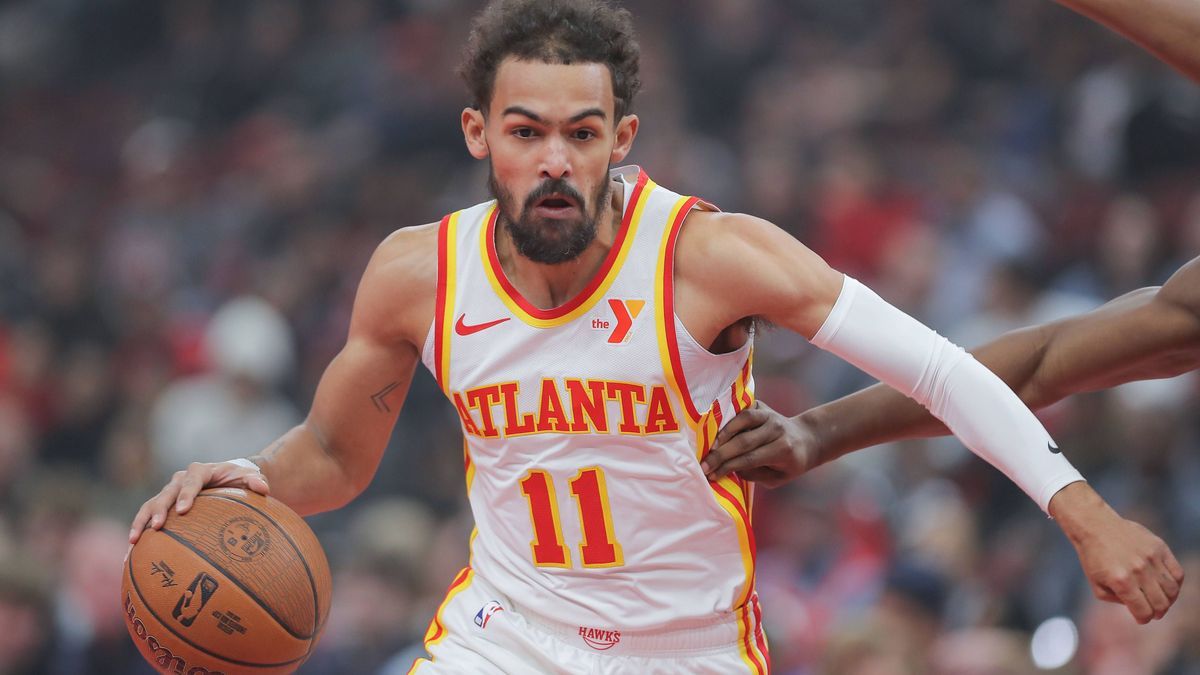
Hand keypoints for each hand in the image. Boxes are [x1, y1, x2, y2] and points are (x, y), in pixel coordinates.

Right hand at [128, 460, 269, 544]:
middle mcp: (180, 479)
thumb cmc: (238, 479)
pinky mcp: (163, 506)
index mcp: (199, 471)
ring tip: (134, 542)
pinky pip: (146, 518)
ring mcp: (169, 492)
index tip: (184, 510)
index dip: (186, 494)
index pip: (191, 481)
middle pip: (165, 494)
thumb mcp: (249, 477)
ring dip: (140, 522)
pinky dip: (138, 533)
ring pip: (150, 505)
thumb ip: (255, 480)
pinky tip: (130, 555)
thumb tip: (263, 487)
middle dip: (158, 510)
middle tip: (156, 527)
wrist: (227, 477)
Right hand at [699, 401, 818, 486]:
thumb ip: (754, 474)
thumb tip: (729, 467)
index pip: (750, 459)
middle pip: (743, 441)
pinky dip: (728, 420)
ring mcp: (769, 415)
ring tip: (709, 447)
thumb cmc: (788, 464)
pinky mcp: (762, 406)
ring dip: (722, 434)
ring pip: (742, 420)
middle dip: (720, 455)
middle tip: (703, 465)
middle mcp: (776, 429)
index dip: (728, 467)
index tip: (711, 475)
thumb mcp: (776, 478)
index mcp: (782, 449)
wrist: (805, 439)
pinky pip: (742, 411)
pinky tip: (716, 431)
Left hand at [1050, 482, 1183, 623]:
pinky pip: (1177, 572)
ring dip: (1168, 600)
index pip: (1144, 611)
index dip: (1144, 619)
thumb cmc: (1094, 557)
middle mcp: (1138, 570)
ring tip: (1161, 600)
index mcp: (1121, 581)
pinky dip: (1176, 584)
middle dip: (1158, 613)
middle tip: (1154, 612)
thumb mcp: (1096, 585)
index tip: (1142, 618)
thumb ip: (1117, 601)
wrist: (1095, 526)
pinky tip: (1167, 587)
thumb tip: (1138, 609)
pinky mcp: (1159, 547)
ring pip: (1172, 590)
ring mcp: (1151, 558)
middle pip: (1161, 603)